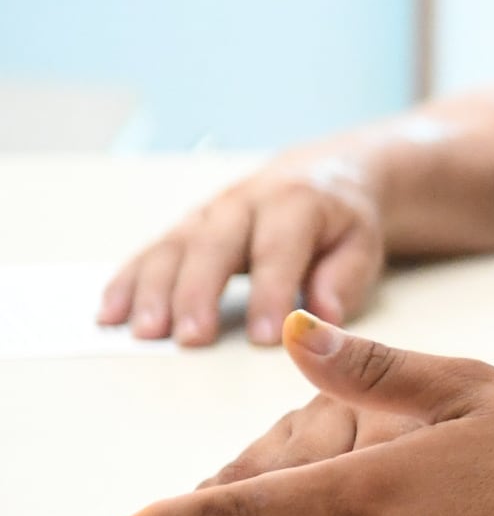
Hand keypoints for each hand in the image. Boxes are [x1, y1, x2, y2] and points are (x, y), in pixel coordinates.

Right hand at [99, 155, 386, 346]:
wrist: (322, 176)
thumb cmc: (342, 222)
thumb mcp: (360, 243)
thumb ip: (344, 279)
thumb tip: (322, 318)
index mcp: (296, 203)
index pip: (279, 248)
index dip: (271, 293)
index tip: (265, 338)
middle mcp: (244, 202)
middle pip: (214, 245)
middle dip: (199, 293)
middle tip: (190, 339)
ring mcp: (209, 213)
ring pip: (174, 247)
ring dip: (153, 290)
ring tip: (145, 333)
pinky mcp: (186, 227)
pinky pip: (150, 251)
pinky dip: (127, 281)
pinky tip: (111, 312)